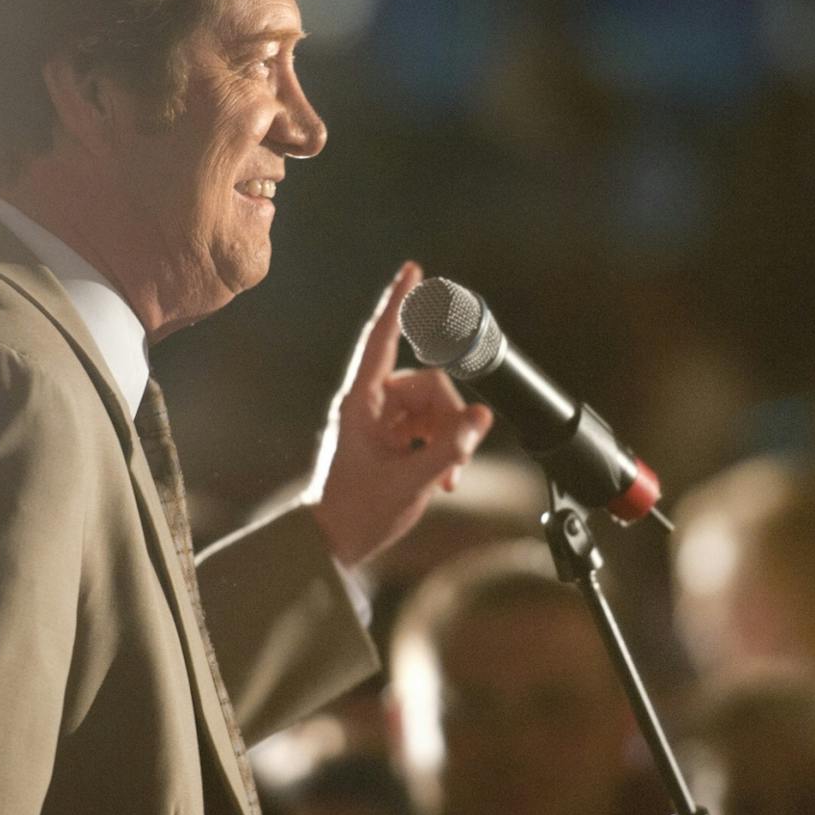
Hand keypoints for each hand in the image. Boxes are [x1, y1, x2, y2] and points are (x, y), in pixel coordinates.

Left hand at [306, 262, 493, 569]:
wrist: (332, 545)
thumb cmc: (357, 513)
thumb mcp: (410, 481)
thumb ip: (449, 448)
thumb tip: (483, 417)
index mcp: (360, 402)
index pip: (383, 339)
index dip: (399, 302)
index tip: (413, 270)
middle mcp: (369, 404)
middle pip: (428, 384)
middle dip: (449, 418)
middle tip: (453, 462)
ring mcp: (379, 421)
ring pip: (432, 407)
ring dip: (447, 439)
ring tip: (443, 477)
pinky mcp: (389, 438)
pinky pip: (427, 427)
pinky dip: (439, 448)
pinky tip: (440, 479)